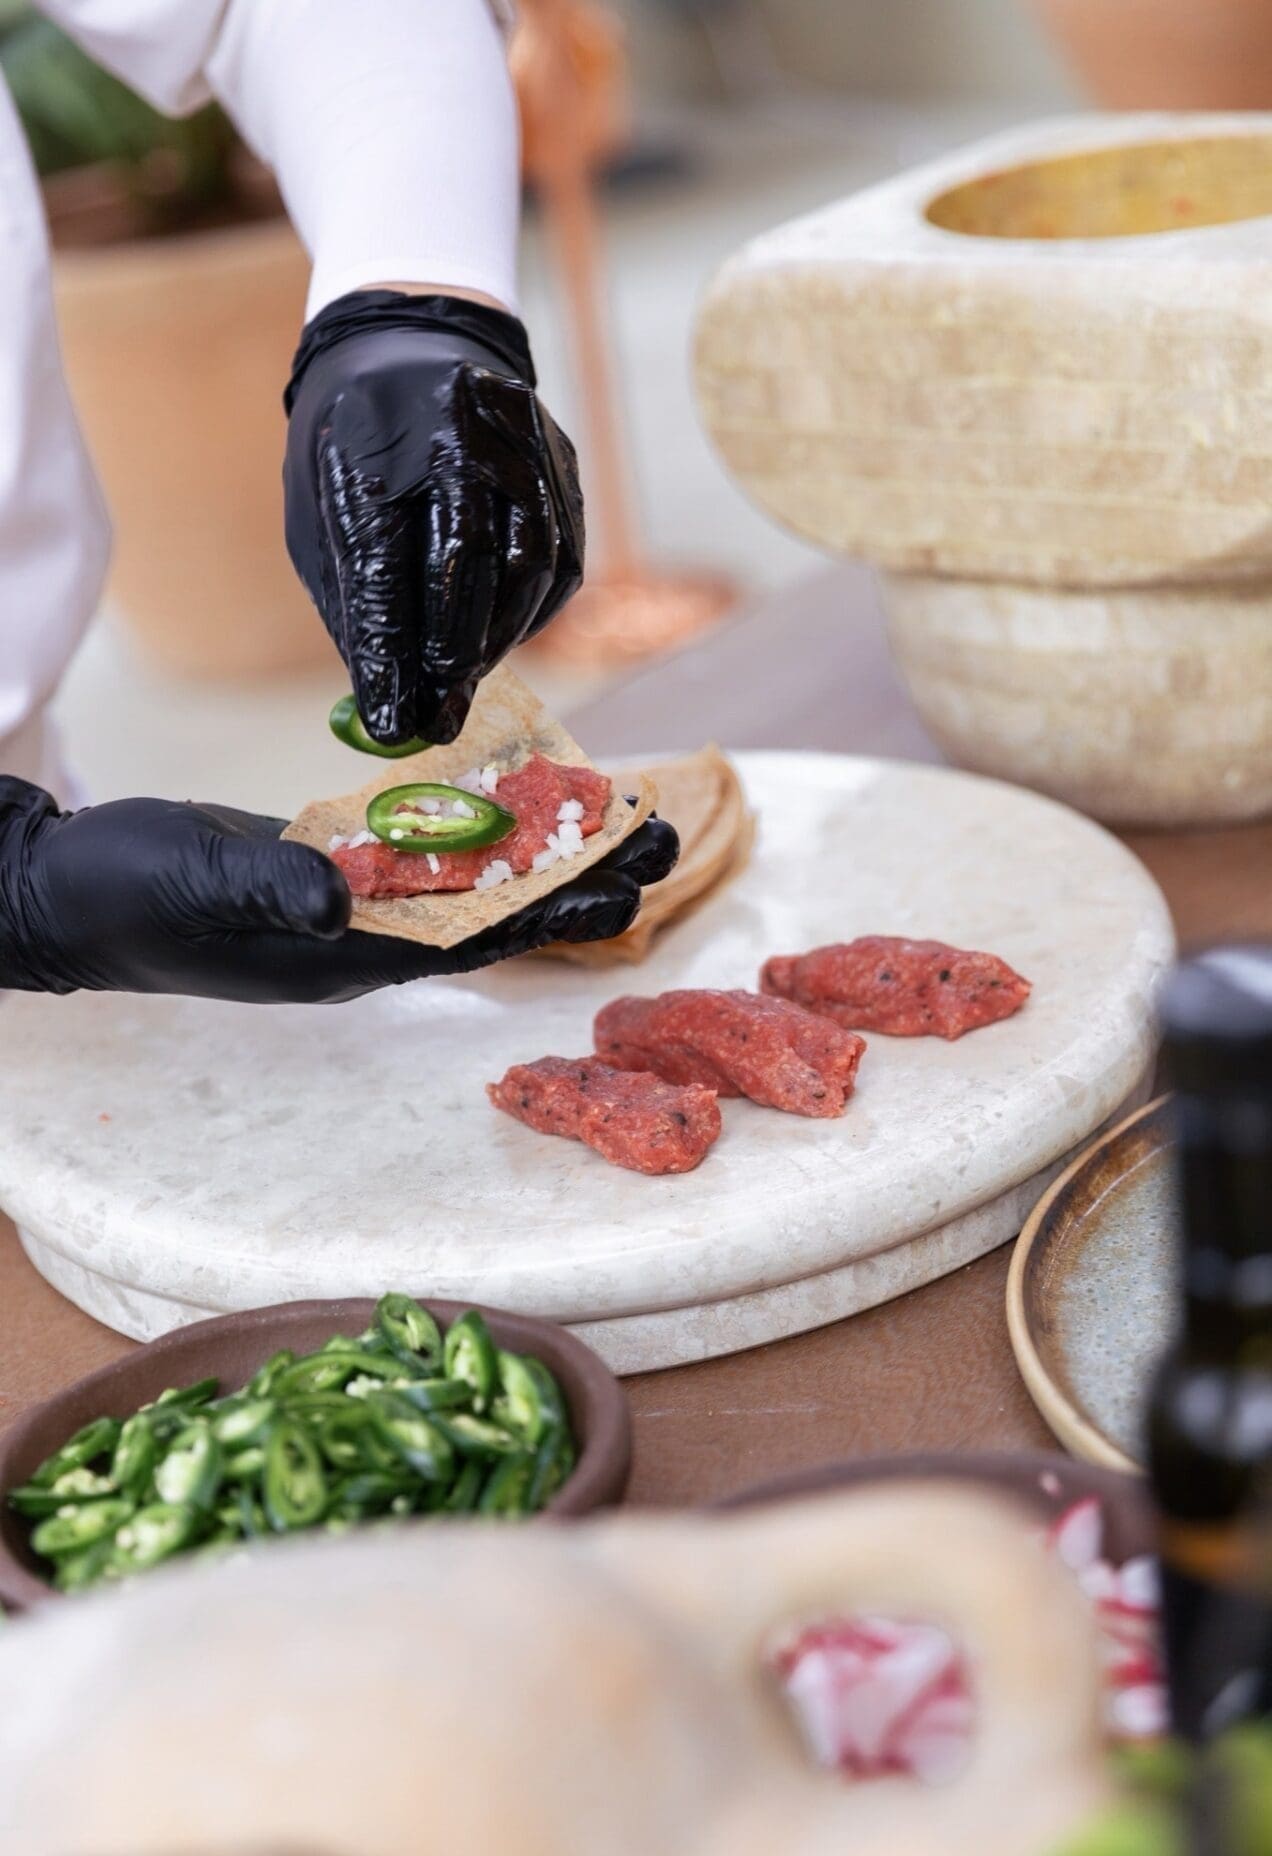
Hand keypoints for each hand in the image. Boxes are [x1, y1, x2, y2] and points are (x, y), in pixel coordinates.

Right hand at [0, 780, 676, 1003]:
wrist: (71, 888)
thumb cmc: (128, 895)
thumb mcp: (199, 883)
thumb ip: (272, 890)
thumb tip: (347, 899)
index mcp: (347, 959)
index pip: (475, 941)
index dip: (553, 915)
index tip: (628, 886)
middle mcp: (366, 939)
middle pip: (494, 910)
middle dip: (577, 879)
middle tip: (661, 838)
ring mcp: (351, 904)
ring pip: (468, 876)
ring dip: (543, 845)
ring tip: (618, 808)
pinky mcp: (334, 864)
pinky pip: (424, 847)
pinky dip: (476, 820)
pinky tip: (522, 791)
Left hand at [283, 290, 583, 748]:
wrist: (413, 340)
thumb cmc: (354, 445)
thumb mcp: (323, 512)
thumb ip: (352, 602)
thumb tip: (385, 702)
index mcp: (369, 437)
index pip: (381, 559)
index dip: (389, 650)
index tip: (392, 720)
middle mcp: (453, 427)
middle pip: (466, 557)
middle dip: (452, 653)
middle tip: (438, 714)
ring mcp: (518, 438)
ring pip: (528, 559)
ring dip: (499, 638)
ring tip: (465, 681)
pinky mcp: (560, 459)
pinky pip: (561, 555)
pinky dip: (531, 611)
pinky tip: (501, 637)